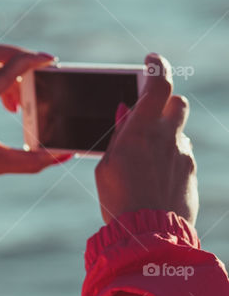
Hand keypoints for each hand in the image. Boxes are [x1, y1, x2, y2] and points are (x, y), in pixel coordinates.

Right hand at [95, 53, 197, 226]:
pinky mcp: (190, 173)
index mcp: (141, 132)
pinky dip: (169, 157)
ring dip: (165, 133)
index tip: (151, 59)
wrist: (149, 236)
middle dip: (164, 102)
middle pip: (177, 103)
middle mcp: (168, 139)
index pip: (159, 85)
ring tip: (144, 154)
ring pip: (179, 131)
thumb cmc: (119, 200)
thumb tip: (126, 112)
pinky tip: (153, 176)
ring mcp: (183, 156)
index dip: (157, 67)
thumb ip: (119, 135)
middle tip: (146, 111)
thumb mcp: (106, 165)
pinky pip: (182, 155)